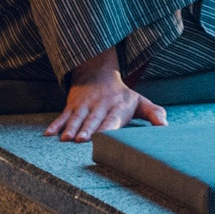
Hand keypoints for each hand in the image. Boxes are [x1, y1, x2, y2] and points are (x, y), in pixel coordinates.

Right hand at [44, 55, 165, 141]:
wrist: (98, 73)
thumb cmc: (121, 95)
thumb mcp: (139, 101)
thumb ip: (154, 113)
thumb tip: (166, 126)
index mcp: (117, 106)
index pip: (113, 118)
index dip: (109, 127)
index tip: (105, 136)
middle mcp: (100, 105)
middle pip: (93, 119)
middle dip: (87, 129)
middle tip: (81, 140)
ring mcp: (84, 105)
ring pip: (77, 117)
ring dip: (70, 128)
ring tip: (65, 139)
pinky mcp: (72, 105)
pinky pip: (62, 115)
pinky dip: (55, 124)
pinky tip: (48, 134)